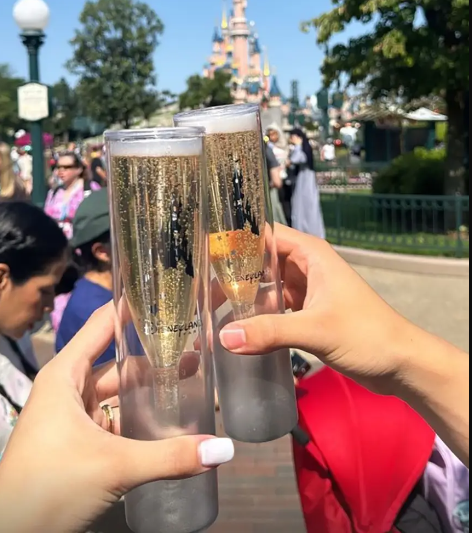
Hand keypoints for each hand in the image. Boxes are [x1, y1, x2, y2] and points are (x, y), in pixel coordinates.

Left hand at [0, 303, 233, 532]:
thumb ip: (171, 456)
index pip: (104, 324)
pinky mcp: (76, 443)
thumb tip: (224, 449)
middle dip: (154, 355)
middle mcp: (67, 387)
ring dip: (147, 390)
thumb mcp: (115, 466)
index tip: (169, 293)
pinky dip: (136, 418)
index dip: (134, 306)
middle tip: (196, 347)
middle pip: (116, 360)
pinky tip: (166, 423)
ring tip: (190, 382)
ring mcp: (70, 416)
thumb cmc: (51, 484)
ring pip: (115, 393)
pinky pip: (112, 419)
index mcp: (66, 373)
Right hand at [220, 223, 408, 394]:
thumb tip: (224, 338)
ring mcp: (307, 291)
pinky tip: (237, 336)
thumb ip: (270, 332)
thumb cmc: (366, 334)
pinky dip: (257, 320)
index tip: (202, 259)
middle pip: (258, 263)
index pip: (261, 235)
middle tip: (198, 298)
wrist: (402, 364)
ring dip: (242, 303)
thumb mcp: (315, 330)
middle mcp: (305, 266)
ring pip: (265, 290)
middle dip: (230, 278)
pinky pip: (274, 311)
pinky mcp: (308, 314)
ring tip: (209, 320)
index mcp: (309, 253)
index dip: (232, 243)